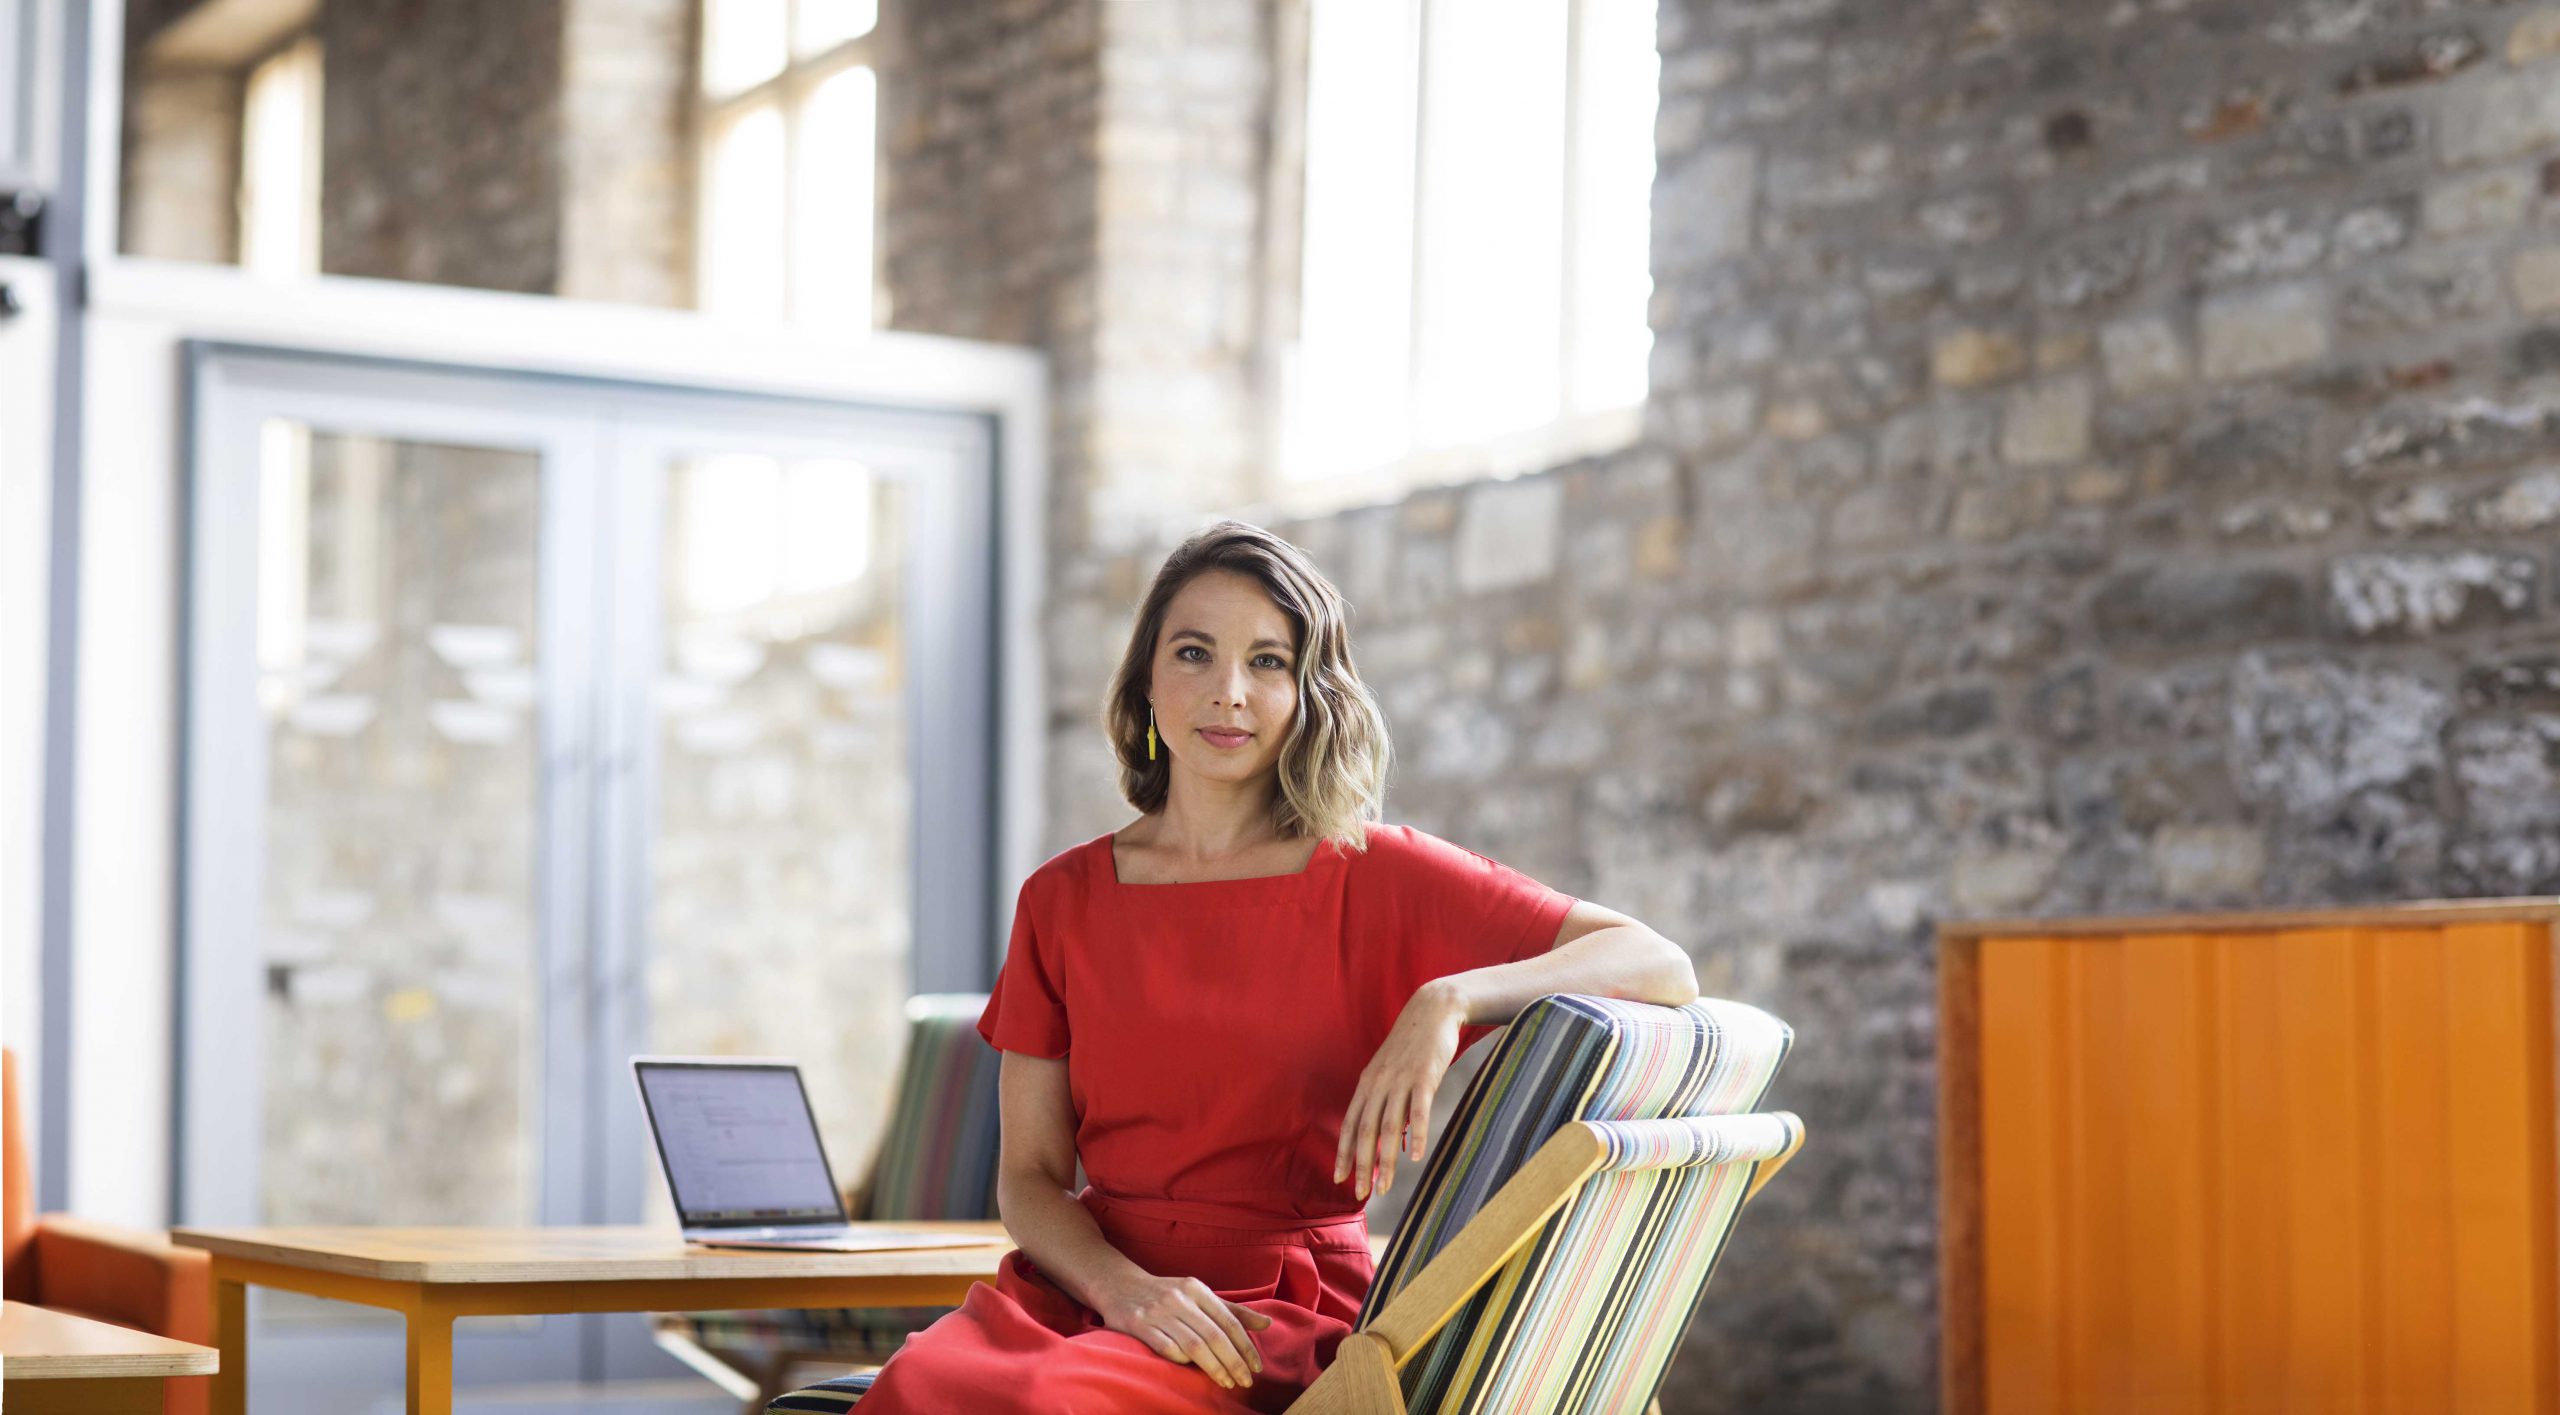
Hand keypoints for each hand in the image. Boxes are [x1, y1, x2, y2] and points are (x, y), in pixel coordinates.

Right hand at [1093, 1269, 1269, 1390]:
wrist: (1119, 1285)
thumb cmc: (1166, 1294)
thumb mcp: (1199, 1295)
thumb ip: (1232, 1311)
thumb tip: (1266, 1324)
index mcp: (1197, 1289)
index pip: (1229, 1321)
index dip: (1245, 1346)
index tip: (1256, 1367)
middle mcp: (1179, 1298)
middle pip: (1214, 1335)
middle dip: (1233, 1361)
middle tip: (1245, 1381)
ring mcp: (1158, 1311)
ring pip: (1193, 1344)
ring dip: (1213, 1367)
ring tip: (1226, 1382)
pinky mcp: (1138, 1324)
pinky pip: (1165, 1347)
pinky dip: (1181, 1360)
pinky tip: (1192, 1372)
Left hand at [1335, 979, 1465, 1200]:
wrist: (1432, 1009)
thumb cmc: (1413, 1045)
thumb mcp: (1392, 1072)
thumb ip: (1388, 1101)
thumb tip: (1392, 1136)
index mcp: (1368, 1084)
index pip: (1349, 1124)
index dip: (1343, 1153)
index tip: (1339, 1178)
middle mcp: (1379, 1084)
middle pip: (1365, 1132)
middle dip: (1361, 1166)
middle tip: (1361, 1194)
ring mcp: (1401, 1080)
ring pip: (1389, 1127)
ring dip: (1386, 1160)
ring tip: (1385, 1188)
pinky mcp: (1424, 1077)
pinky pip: (1419, 1111)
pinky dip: (1416, 1135)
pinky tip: (1415, 1157)